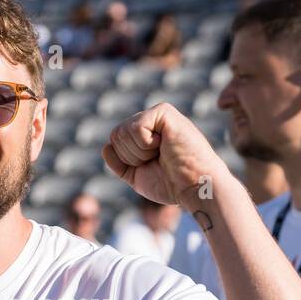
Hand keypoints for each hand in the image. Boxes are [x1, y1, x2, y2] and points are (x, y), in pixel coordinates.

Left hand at [102, 103, 228, 206]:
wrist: (194, 186)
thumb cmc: (172, 184)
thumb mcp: (138, 176)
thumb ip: (120, 163)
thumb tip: (106, 147)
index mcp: (145, 134)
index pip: (115, 140)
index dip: (127, 160)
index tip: (151, 165)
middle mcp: (151, 122)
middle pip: (116, 134)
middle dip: (132, 156)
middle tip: (157, 160)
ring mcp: (158, 115)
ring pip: (124, 131)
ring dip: (140, 152)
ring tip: (162, 153)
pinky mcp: (165, 112)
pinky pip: (136, 127)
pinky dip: (146, 143)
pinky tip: (164, 145)